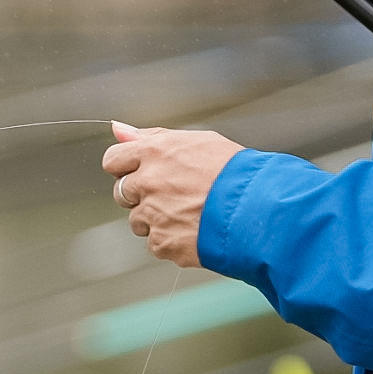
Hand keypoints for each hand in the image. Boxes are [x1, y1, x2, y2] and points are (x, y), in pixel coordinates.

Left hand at [102, 122, 244, 267]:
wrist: (259, 210)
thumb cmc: (234, 172)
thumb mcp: (196, 141)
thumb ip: (152, 137)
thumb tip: (119, 130)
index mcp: (154, 153)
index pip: (113, 160)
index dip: (125, 167)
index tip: (138, 171)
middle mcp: (147, 183)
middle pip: (121, 192)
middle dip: (139, 194)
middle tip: (171, 194)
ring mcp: (153, 215)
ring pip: (137, 220)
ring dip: (155, 219)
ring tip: (189, 213)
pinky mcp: (163, 243)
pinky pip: (155, 243)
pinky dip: (171, 240)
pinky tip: (194, 230)